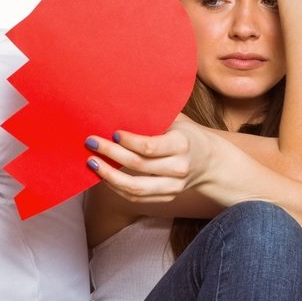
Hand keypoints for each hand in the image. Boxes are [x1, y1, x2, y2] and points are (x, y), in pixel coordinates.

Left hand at [84, 117, 220, 203]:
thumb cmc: (187, 135)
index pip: (149, 147)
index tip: (112, 133)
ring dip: (109, 176)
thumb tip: (123, 102)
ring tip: (92, 163)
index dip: (128, 141)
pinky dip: (117, 187)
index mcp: (182, 144)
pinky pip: (137, 197)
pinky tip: (104, 175)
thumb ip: (156, 115)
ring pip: (135, 188)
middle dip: (110, 154)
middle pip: (138, 165)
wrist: (210, 162)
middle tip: (91, 142)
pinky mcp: (166, 197)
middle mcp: (179, 168)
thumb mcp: (178, 120)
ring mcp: (173, 186)